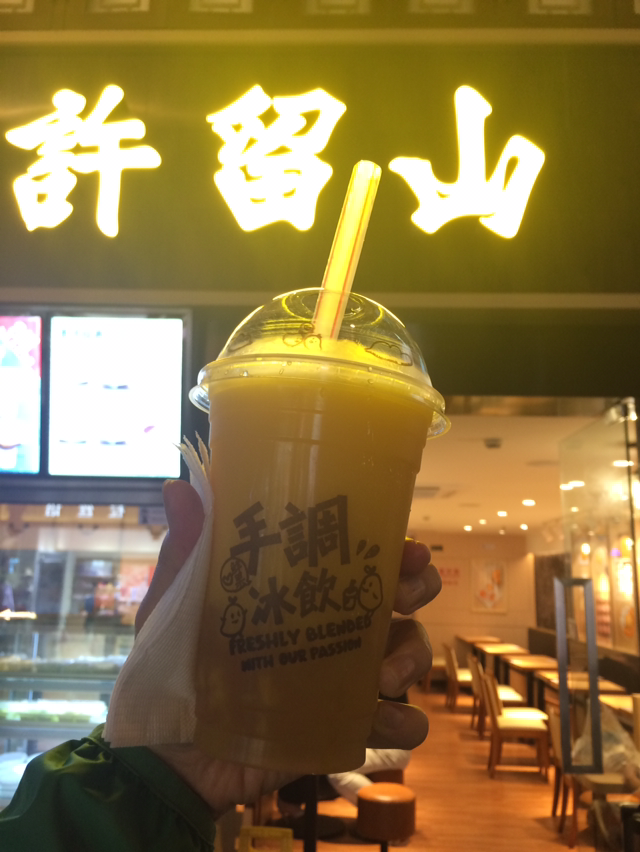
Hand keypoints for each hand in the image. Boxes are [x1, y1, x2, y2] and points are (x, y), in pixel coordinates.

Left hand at [138, 479, 440, 815]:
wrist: (169, 754)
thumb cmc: (175, 667)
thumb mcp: (178, 606)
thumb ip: (186, 552)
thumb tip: (178, 486)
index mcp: (302, 590)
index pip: (359, 556)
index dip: (393, 547)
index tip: (408, 548)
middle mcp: (333, 627)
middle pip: (399, 598)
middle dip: (416, 590)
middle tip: (404, 597)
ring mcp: (344, 679)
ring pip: (408, 653)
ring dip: (410, 658)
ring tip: (384, 678)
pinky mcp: (344, 727)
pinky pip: (397, 724)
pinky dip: (404, 724)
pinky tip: (387, 725)